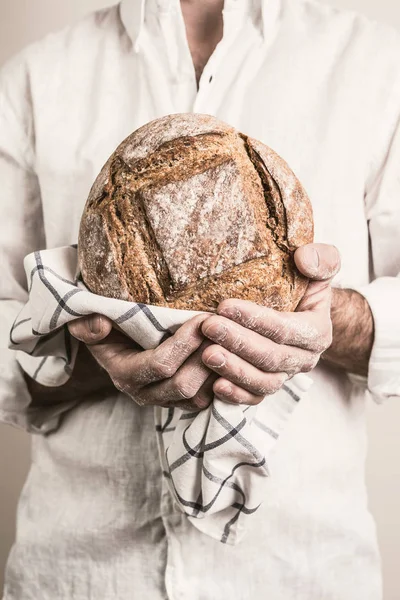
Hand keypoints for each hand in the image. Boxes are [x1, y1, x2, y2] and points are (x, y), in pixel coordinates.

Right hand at [68, 314, 215, 410]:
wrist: (119, 344)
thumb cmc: (108, 329)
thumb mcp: (89, 323)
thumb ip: (86, 325)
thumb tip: (99, 325)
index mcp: (125, 375)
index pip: (160, 365)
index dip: (184, 343)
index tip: (201, 318)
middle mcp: (145, 394)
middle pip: (184, 385)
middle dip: (204, 357)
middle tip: (220, 329)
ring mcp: (166, 400)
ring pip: (200, 396)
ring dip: (216, 369)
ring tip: (228, 340)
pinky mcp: (184, 401)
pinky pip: (208, 399)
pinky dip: (220, 379)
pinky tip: (228, 354)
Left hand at [201, 243, 340, 405]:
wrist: (300, 311)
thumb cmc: (304, 284)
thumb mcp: (320, 265)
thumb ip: (321, 258)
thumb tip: (304, 259)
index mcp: (317, 331)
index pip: (285, 329)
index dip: (256, 319)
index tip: (224, 306)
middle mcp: (304, 358)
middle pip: (271, 356)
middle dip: (238, 342)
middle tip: (208, 327)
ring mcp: (286, 376)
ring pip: (263, 381)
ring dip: (234, 370)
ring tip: (206, 354)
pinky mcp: (267, 386)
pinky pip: (254, 399)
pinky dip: (236, 396)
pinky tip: (215, 385)